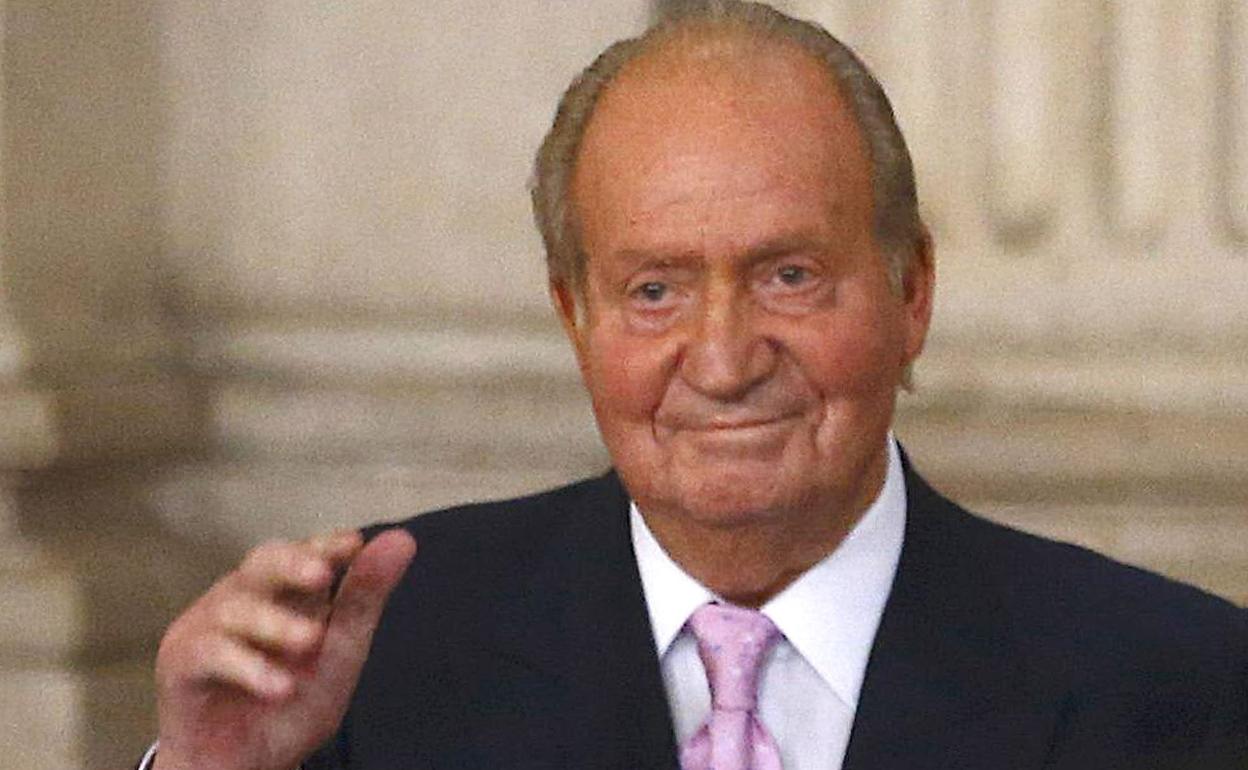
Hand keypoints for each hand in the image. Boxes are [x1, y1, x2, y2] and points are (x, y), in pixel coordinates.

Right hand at [152, 528, 416, 769]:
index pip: (304, 552)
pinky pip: (210, 654)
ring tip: (311, 641)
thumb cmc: (291, 700)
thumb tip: (403, 539)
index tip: (353, 543)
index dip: (325, 544)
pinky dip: (248, 667)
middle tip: (322, 574)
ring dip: (275, 623)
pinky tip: (278, 686)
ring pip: (236, 607)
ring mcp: (209, 626)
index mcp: (285, 590)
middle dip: (293, 563)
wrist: (247, 763)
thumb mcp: (340, 651)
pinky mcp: (182, 662)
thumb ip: (365, 598)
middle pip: (263, 563)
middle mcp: (244, 596)